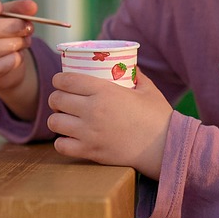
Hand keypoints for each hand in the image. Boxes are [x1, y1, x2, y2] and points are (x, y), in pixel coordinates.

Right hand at [0, 0, 40, 119]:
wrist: (4, 68)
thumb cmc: (0, 37)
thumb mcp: (6, 19)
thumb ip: (17, 10)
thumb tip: (31, 6)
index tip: (0, 7)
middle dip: (11, 26)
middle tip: (27, 27)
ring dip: (15, 43)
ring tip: (25, 41)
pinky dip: (12, 60)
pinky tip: (18, 56)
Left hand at [46, 71, 171, 176]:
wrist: (164, 148)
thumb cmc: (158, 117)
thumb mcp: (147, 89)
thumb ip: (135, 75)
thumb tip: (129, 65)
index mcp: (104, 91)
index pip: (66, 80)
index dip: (58, 79)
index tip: (59, 81)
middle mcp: (92, 110)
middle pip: (56, 100)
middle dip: (55, 99)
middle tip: (61, 101)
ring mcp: (89, 132)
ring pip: (54, 122)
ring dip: (57, 119)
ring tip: (64, 119)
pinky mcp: (90, 151)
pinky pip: (61, 146)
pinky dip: (62, 142)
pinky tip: (69, 138)